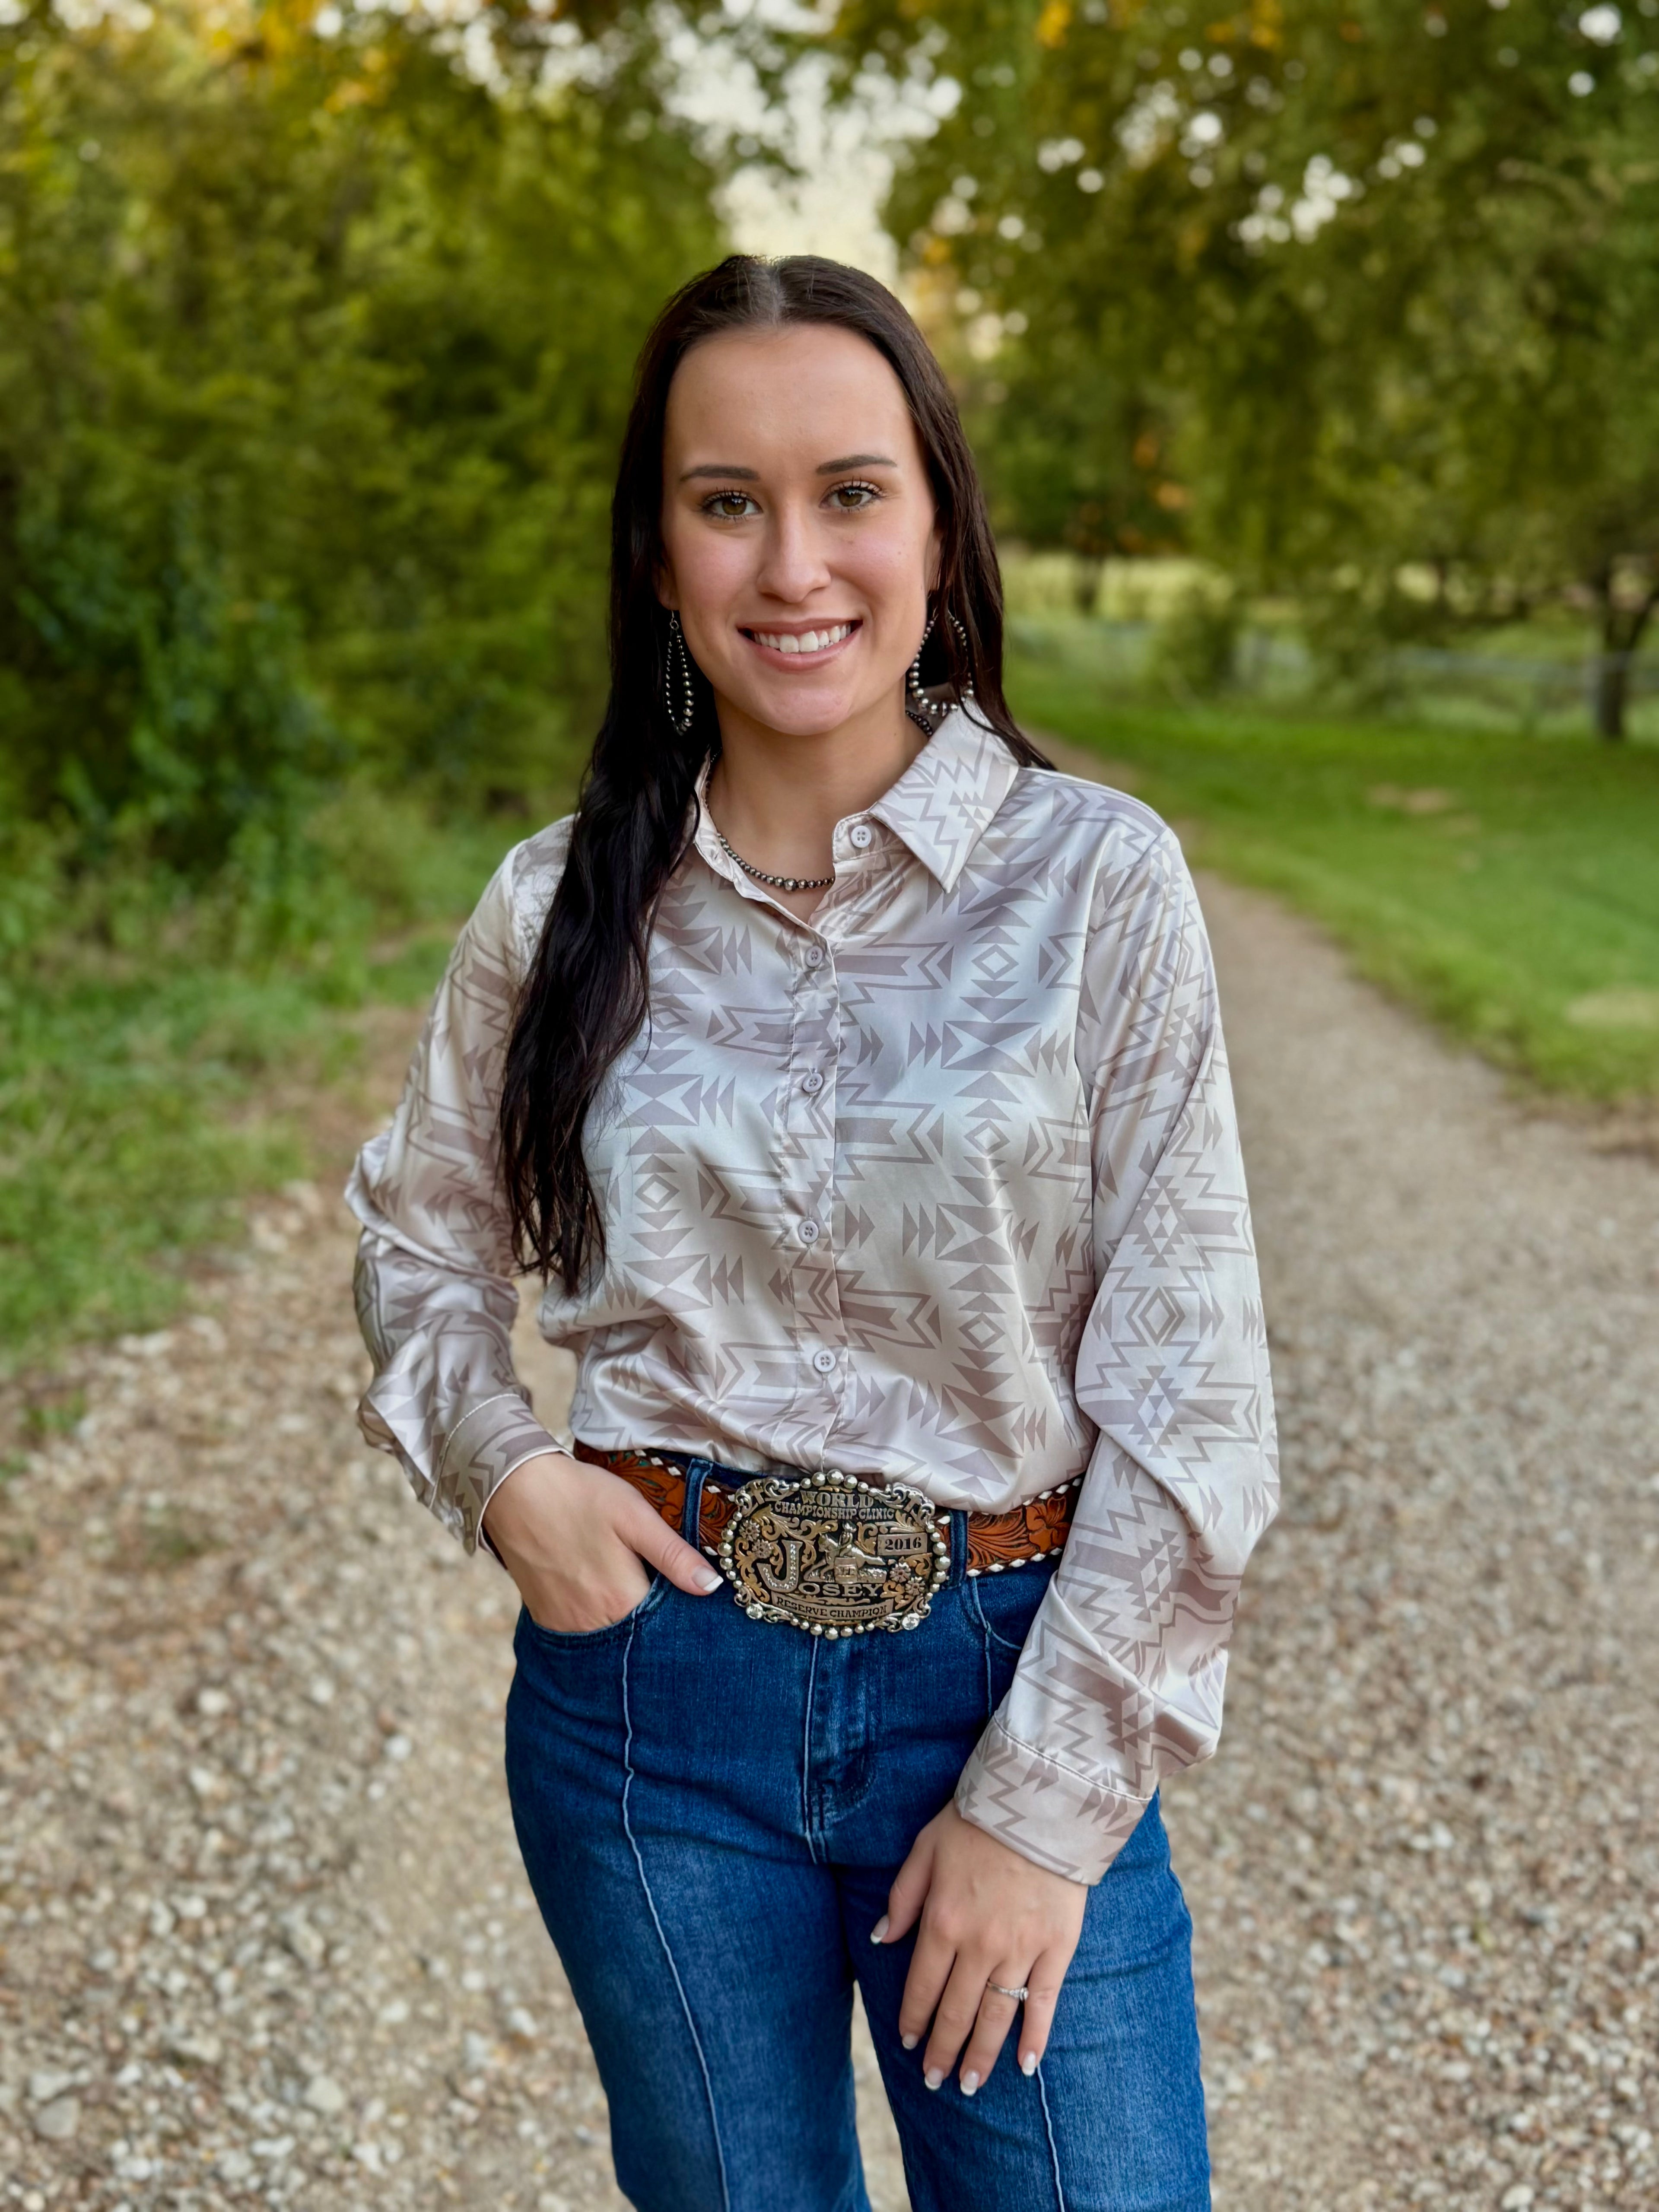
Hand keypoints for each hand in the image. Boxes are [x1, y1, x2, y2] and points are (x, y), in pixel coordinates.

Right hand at [481, 1451, 722, 1633]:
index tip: (692, 1600)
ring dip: (625, 1624)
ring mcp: (565, 1625)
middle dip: (655, 1623)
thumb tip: (712, 1587)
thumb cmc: (581, 1496)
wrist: (515, 1489)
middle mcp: (593, 1623)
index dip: (683, 1614)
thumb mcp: (635, 1516)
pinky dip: (598, 1622)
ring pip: (610, 1637)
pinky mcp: (545, 1618)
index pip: (667, 1626)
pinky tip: (602, 1595)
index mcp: (622, 1600)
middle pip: (637, 1635)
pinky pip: (581, 1633)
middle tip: (661, 1591)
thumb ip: (674, 1556)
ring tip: (631, 1591)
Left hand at [874, 1802, 1086, 2093]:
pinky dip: (1035, 2036)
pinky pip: (1045, 2001)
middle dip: (943, 2050)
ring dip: (981, 2054)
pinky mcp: (1058, 1947)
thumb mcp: (925, 1848)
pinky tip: (1026, 2066)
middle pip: (957, 2010)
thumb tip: (882, 1939)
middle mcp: (979, 1944)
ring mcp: (1021, 1948)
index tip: (909, 2043)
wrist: (1040, 1801)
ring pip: (996, 2014)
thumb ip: (903, 1897)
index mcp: (943, 1920)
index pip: (923, 1986)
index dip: (915, 2019)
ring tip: (970, 2085)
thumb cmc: (976, 1821)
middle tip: (935, 2081)